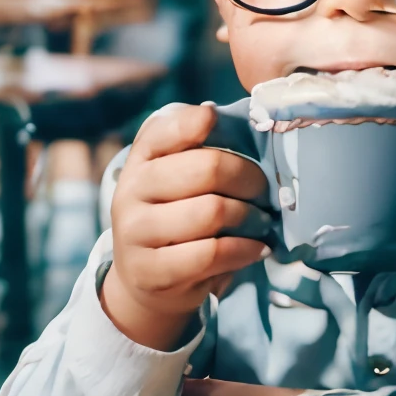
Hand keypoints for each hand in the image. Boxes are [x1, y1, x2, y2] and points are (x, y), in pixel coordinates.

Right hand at [100, 102, 269, 351]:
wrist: (144, 279)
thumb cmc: (176, 216)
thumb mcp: (178, 178)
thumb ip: (199, 149)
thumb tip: (226, 117)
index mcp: (141, 159)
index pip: (163, 130)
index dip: (195, 122)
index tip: (218, 122)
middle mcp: (131, 190)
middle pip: (205, 168)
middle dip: (248, 177)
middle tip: (264, 189)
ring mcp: (135, 232)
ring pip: (211, 212)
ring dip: (250, 216)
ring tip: (262, 221)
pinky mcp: (150, 271)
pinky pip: (211, 253)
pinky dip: (244, 249)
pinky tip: (256, 248)